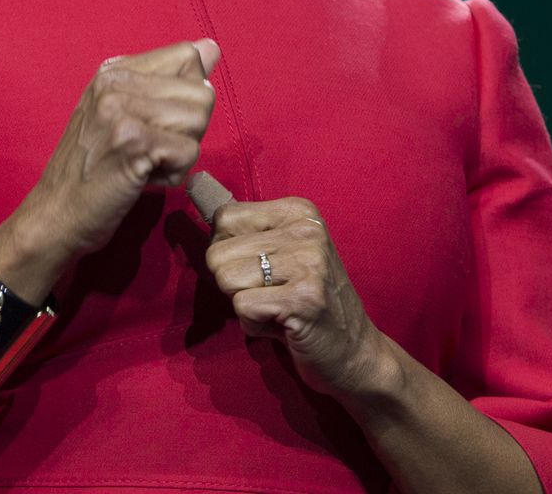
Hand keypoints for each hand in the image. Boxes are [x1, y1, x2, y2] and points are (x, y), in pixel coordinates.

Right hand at [13, 39, 220, 266]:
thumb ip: (167, 80)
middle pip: (201, 91)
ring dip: (181, 153)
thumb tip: (211, 47)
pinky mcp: (132, 141)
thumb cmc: (92, 171)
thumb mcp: (123, 115)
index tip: (155, 124)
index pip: (188, 56)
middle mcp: (115, 82)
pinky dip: (174, 174)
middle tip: (149, 151)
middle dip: (188, 129)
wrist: (53, 215)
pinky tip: (142, 180)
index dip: (186, 97)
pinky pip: (189, 151)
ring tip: (145, 164)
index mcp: (114, 70)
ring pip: (199, 119)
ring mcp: (121, 109)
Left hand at [207, 197, 396, 398]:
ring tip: (277, 308)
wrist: (354, 351)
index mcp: (298, 211)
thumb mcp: (283, 253)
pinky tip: (283, 325)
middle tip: (271, 294)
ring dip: (244, 304)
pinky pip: (242, 307)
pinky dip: (253, 325)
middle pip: (218, 252)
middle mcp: (306, 230)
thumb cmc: (306, 301)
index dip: (228, 252)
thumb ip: (246, 233)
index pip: (224, 217)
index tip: (261, 268)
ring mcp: (308, 263)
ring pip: (226, 278)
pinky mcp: (303, 298)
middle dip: (234, 282)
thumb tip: (197, 201)